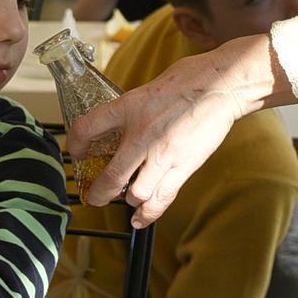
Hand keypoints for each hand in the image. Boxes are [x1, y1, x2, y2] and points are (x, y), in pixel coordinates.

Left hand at [68, 33, 278, 223]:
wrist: (223, 85)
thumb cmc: (189, 79)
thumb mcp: (148, 88)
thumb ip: (132, 109)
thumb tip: (122, 125)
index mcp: (129, 107)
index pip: (87, 127)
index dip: (74, 143)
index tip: (75, 151)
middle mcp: (142, 134)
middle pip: (111, 176)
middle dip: (98, 193)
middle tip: (94, 197)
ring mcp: (163, 155)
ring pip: (136, 194)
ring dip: (127, 200)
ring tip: (125, 199)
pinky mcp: (184, 166)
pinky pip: (162, 198)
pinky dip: (148, 213)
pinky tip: (139, 219)